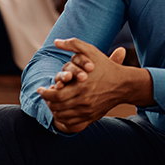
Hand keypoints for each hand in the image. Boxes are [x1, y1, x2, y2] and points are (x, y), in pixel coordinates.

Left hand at [37, 38, 151, 133]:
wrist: (124, 84)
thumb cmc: (106, 67)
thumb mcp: (91, 52)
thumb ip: (73, 44)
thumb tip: (56, 41)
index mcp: (82, 86)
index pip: (55, 95)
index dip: (45, 93)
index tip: (41, 88)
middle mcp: (84, 101)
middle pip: (57, 106)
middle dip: (47, 101)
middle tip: (45, 95)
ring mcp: (88, 111)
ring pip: (62, 115)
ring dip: (53, 109)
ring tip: (51, 102)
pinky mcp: (91, 117)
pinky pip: (71, 122)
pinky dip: (62, 118)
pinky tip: (61, 109)